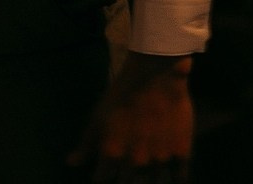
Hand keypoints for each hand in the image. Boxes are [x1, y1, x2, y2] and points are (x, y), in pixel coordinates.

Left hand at [67, 52, 193, 181]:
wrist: (153, 79)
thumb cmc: (120, 96)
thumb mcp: (97, 118)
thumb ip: (86, 144)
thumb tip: (71, 163)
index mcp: (111, 153)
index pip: (103, 179)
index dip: (102, 177)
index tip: (105, 173)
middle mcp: (135, 162)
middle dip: (125, 180)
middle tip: (126, 173)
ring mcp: (159, 160)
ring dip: (148, 181)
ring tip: (145, 176)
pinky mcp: (181, 155)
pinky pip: (180, 178)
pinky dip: (175, 180)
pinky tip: (170, 177)